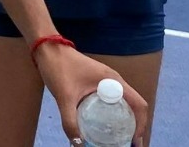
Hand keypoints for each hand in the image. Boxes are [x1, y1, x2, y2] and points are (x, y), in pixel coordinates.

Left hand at [35, 44, 150, 146]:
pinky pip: (112, 101)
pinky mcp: (98, 84)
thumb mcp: (64, 98)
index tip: (134, 141)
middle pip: (134, 106)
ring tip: (118, 139)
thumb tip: (77, 144)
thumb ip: (70, 122)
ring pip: (124, 104)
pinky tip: (104, 126)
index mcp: (113, 81)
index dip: (141, 125)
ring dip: (125, 121)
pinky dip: (114, 115)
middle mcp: (114, 81)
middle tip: (128, 144)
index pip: (139, 104)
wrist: (47, 50)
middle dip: (134, 126)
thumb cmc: (58, 68)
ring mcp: (107, 82)